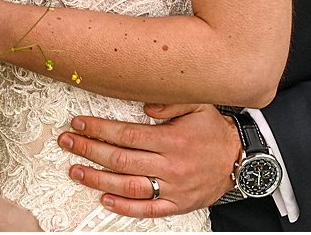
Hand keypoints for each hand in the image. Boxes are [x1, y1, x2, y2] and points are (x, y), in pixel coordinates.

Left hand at [58, 104, 239, 218]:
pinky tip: (104, 199)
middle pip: (121, 159)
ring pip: (129, 186)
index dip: (99, 129)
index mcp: (172, 140)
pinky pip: (148, 209)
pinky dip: (124, 207)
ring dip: (98, 179)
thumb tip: (144, 105)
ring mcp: (173, 187)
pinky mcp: (178, 204)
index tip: (79, 123)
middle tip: (68, 143)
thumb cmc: (215, 131)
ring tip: (76, 171)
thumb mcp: (198, 105)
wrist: (242, 161)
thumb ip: (170, 101)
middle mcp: (170, 165)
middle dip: (89, 150)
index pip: (126, 135)